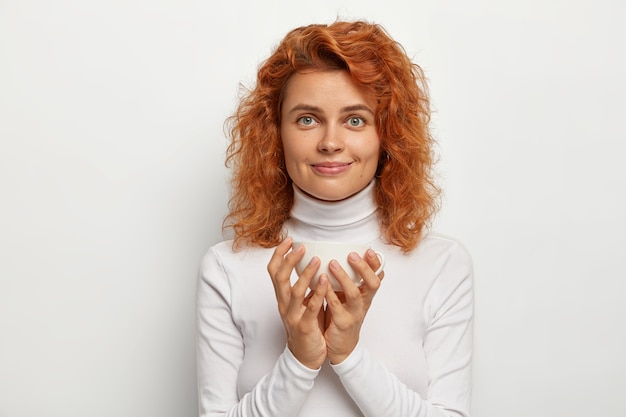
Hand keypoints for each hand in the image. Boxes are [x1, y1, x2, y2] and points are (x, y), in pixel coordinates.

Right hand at [267, 237, 328, 368]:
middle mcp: (284, 304)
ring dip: (305, 274)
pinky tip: (325, 282)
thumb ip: (303, 285)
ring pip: (295, 291)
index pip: (274, 271)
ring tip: (316, 260)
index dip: (279, 254)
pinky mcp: (304, 327)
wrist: (305, 356)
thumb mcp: (301, 303)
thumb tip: (311, 263)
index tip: (289, 240)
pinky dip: (317, 293)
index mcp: (283, 297)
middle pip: (280, 278)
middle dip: (289, 260)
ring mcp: (293, 316)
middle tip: (301, 246)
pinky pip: (310, 308)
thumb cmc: (306, 326)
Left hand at [323, 249, 383, 364]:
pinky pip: (336, 306)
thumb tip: (340, 255)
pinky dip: (329, 293)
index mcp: (366, 295)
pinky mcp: (342, 323)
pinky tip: (321, 283)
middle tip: (352, 255)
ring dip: (344, 277)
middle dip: (364, 268)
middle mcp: (363, 303)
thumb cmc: (343, 316)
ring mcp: (354, 313)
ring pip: (354, 294)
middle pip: (372, 283)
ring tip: (333, 264)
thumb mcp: (350, 298)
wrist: (341, 346)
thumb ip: (348, 281)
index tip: (369, 250)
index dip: (375, 263)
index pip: (377, 276)